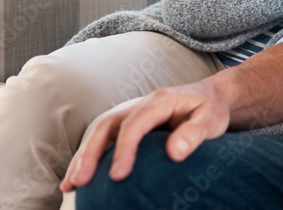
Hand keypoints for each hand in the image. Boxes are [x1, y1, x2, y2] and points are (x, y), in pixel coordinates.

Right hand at [60, 82, 230, 191]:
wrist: (211, 97)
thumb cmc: (211, 109)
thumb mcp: (212, 118)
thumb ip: (196, 132)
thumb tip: (175, 152)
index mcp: (160, 100)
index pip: (135, 124)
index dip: (124, 149)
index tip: (118, 175)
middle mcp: (140, 104)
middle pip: (108, 125)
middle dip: (91, 153)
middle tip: (81, 182)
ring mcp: (132, 113)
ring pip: (100, 131)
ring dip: (84, 157)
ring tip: (70, 185)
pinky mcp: (129, 124)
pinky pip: (104, 138)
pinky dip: (89, 156)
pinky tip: (78, 177)